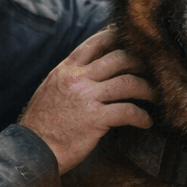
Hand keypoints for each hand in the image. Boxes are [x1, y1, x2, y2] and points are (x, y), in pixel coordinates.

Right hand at [20, 27, 153, 172]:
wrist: (32, 148)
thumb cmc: (41, 123)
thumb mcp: (50, 89)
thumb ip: (70, 77)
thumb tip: (89, 70)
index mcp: (66, 69)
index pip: (95, 43)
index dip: (116, 37)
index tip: (130, 39)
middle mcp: (78, 78)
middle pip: (119, 58)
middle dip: (139, 62)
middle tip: (151, 69)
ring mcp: (87, 97)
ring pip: (128, 82)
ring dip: (147, 89)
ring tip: (154, 96)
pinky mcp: (96, 118)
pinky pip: (128, 111)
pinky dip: (141, 116)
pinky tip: (146, 122)